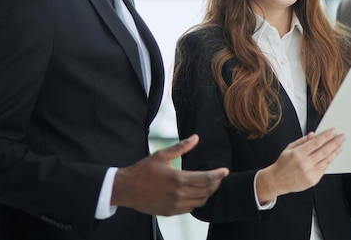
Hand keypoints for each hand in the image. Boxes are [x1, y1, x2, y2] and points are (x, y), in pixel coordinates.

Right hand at [111, 134, 228, 215]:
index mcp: (178, 179)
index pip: (206, 179)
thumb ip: (181, 147)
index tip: (225, 170)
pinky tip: (195, 193)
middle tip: (219, 176)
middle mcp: (178, 194)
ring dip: (207, 193)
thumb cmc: (142, 170)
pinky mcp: (170, 212)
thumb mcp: (162, 155)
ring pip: (200, 202)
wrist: (125, 189)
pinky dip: (197, 201)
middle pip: (207, 192)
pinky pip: (190, 208)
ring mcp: (174, 205)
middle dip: (216, 183)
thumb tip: (196, 138)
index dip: (219, 174)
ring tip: (209, 184)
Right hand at [255, 129, 343, 203]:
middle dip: (335, 143)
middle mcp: (305, 164)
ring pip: (326, 161)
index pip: (316, 143)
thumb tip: (314, 135)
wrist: (277, 181)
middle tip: (342, 137)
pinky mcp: (313, 181)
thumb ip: (302, 141)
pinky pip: (324, 169)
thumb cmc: (283, 164)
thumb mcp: (289, 148)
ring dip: (335, 152)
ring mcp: (310, 173)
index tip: (334, 131)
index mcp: (298, 154)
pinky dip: (329, 161)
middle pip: (324, 151)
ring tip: (340, 146)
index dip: (326, 136)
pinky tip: (333, 156)